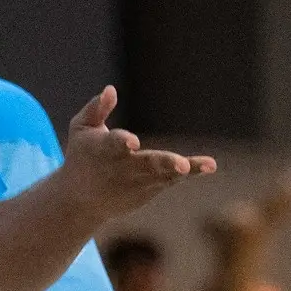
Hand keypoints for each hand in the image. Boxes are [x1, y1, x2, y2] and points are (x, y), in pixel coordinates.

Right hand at [60, 87, 215, 220]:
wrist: (81, 201)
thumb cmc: (82, 157)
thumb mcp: (80, 129)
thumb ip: (96, 109)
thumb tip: (111, 90)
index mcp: (103, 150)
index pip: (114, 145)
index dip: (122, 142)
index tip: (132, 142)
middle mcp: (124, 168)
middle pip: (147, 164)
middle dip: (165, 163)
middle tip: (182, 164)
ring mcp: (139, 182)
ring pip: (165, 174)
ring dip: (185, 169)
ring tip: (208, 165)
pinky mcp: (151, 189)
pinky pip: (173, 179)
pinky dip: (192, 171)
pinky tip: (210, 165)